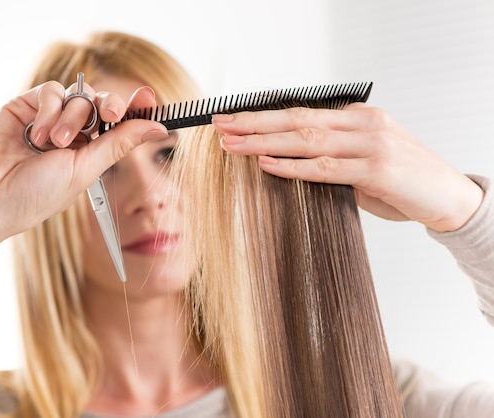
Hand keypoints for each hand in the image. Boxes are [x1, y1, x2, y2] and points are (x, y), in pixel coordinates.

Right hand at [0, 81, 167, 249]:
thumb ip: (118, 143)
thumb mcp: (84, 170)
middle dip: (107, 108)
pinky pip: (50, 91)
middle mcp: (71, 133)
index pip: (117, 123)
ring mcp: (47, 119)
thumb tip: (157, 128)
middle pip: (100, 104)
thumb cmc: (34, 196)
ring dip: (72, 116)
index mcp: (89, 152)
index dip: (134, 109)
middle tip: (108, 116)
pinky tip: (37, 133)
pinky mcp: (24, 107)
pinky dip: (49, 108)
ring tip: (53, 142)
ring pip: (77, 95)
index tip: (148, 97)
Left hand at [215, 103, 483, 231]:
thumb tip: (282, 160)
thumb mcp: (363, 162)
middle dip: (254, 122)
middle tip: (221, 124)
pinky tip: (266, 164)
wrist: (449, 199)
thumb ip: (329, 157)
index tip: (232, 118)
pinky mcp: (378, 168)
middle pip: (297, 119)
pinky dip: (294, 166)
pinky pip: (326, 167)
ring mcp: (372, 143)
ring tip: (232, 144)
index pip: (301, 112)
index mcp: (358, 116)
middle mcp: (363, 123)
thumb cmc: (402, 182)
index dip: (264, 115)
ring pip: (307, 139)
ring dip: (265, 142)